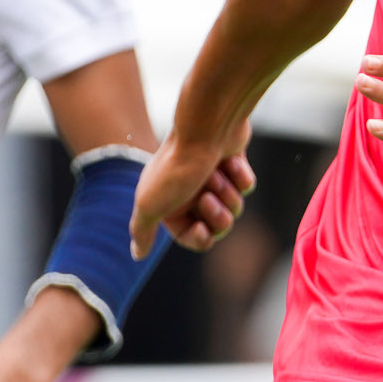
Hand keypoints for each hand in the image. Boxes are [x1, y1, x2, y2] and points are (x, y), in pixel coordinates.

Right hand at [131, 130, 255, 255]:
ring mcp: (212, 176)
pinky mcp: (232, 162)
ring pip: (234, 206)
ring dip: (228, 193)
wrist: (206, 127)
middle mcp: (189, 191)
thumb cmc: (177, 168)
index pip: (191, 237)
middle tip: (209, 197)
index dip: (200, 238)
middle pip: (217, 225)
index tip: (202, 230)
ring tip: (218, 175)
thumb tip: (137, 254)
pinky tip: (231, 162)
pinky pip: (245, 185)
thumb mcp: (150, 205)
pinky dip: (241, 176)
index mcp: (168, 202)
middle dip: (217, 215)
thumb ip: (141, 230)